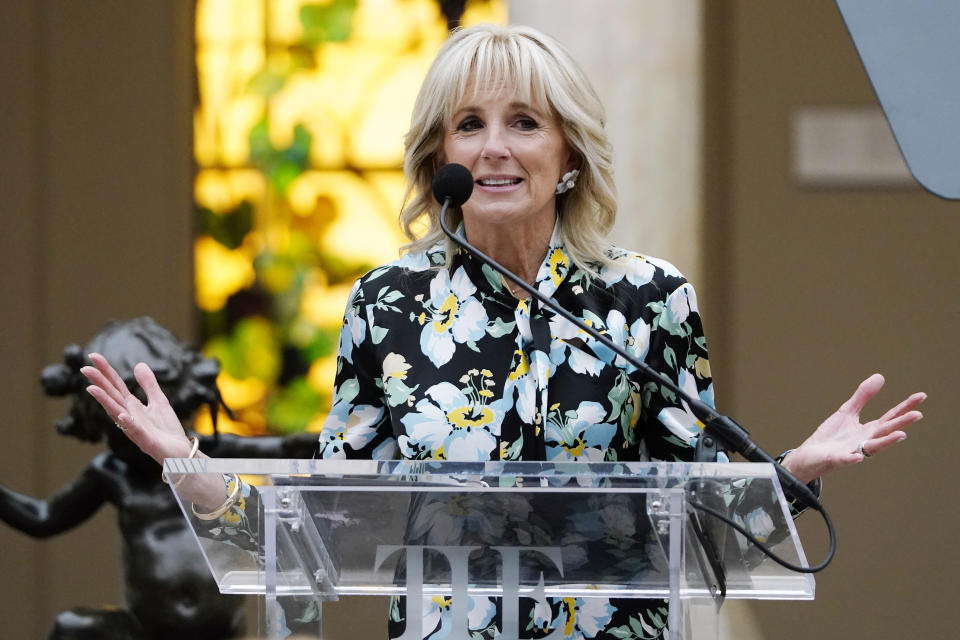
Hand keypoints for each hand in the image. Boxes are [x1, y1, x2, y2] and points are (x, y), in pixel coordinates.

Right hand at [81, 353, 192, 464]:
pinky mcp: (146, 440)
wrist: (179, 452)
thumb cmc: (167, 430)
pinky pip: (135, 430)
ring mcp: (135, 428)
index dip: (105, 371)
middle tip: (84, 368)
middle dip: (99, 382)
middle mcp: (128, 416)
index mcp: (132, 406)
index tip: (93, 356)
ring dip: (105, 401)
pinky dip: (128, 423)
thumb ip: (148, 384)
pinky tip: (122, 415)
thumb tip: (138, 364)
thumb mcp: (159, 401)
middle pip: (112, 396)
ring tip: (92, 388)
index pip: (116, 385)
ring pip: (117, 412)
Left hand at [781, 373, 924, 484]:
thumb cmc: (832, 436)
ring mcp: (853, 451)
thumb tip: (880, 376)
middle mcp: (866, 441)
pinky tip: (858, 457)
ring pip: (872, 447)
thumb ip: (863, 396)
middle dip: (901, 423)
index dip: (905, 407)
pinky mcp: (837, 459)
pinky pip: (846, 459)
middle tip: (918, 414)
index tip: (921, 396)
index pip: (891, 417)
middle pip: (886, 430)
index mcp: (869, 430)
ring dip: (886, 442)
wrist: (810, 455)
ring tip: (901, 435)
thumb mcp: (848, 412)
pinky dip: (852, 458)